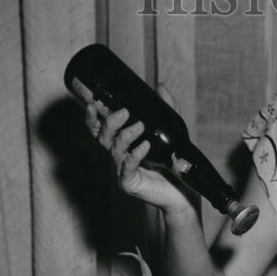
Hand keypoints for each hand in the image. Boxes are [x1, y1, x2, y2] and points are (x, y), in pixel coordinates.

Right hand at [79, 80, 191, 213]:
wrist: (184, 190)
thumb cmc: (172, 161)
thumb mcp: (171, 129)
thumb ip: (165, 108)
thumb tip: (160, 86)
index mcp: (122, 143)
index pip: (100, 128)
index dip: (92, 117)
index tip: (93, 103)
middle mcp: (118, 156)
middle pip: (102, 137)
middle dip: (109, 123)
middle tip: (124, 112)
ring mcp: (121, 171)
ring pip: (115, 150)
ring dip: (125, 136)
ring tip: (140, 126)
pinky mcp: (129, 183)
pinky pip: (127, 168)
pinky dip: (135, 155)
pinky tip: (145, 146)